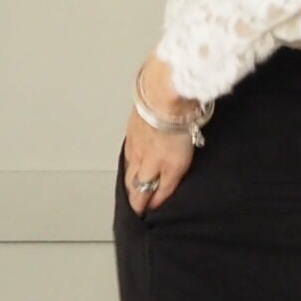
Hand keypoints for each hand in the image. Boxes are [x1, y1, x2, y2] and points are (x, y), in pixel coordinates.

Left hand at [123, 55, 206, 214]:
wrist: (166, 94)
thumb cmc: (163, 89)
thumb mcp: (154, 100)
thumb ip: (158, 107)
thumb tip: (168, 102)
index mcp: (137, 133)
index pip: (132, 158)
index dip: (131, 172)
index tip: (131, 183)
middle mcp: (139, 149)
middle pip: (131, 176)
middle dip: (131, 190)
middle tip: (133, 204)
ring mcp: (152, 160)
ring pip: (141, 186)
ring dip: (141, 200)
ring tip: (142, 211)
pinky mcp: (169, 167)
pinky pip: (162, 189)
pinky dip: (157, 199)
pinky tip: (155, 207)